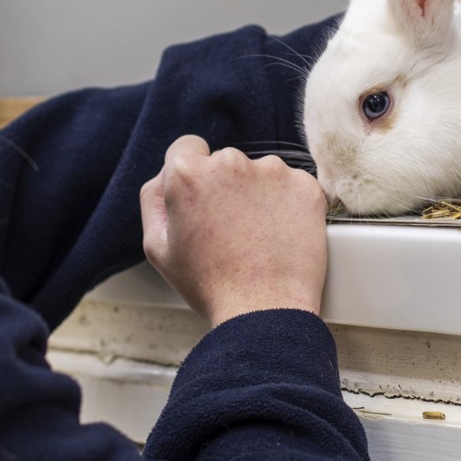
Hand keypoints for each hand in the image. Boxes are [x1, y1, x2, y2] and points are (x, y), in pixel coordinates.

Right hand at [139, 135, 328, 326]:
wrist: (265, 312)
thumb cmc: (210, 285)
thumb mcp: (157, 247)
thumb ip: (155, 199)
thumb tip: (166, 175)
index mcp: (188, 173)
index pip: (187, 148)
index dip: (191, 176)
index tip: (203, 200)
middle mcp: (231, 162)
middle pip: (225, 162)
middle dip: (225, 187)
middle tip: (229, 231)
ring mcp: (273, 171)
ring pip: (260, 174)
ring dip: (258, 196)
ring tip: (257, 239)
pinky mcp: (306, 186)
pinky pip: (291, 187)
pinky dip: (287, 206)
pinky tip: (280, 236)